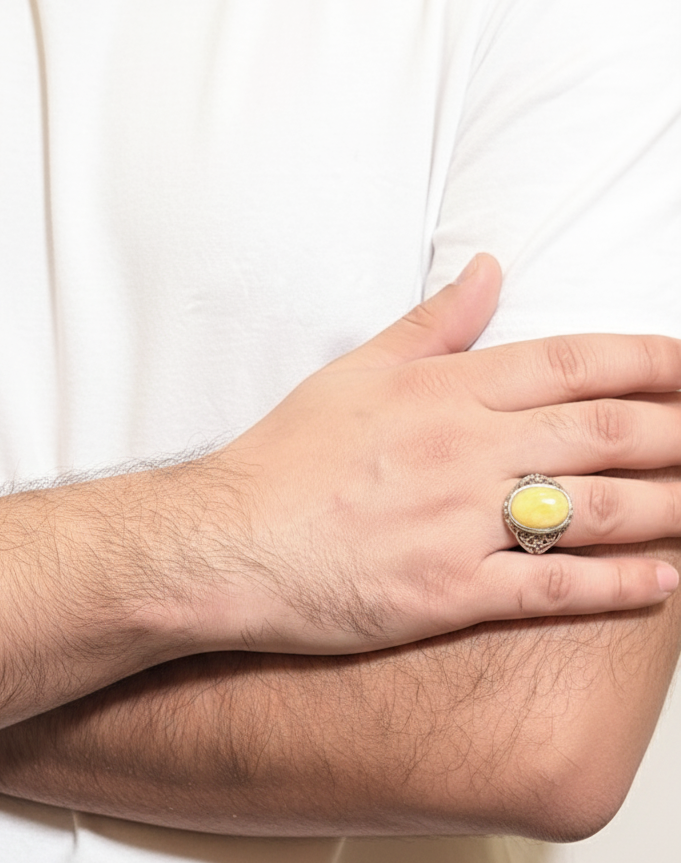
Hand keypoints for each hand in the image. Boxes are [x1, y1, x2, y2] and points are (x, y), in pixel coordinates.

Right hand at [188, 253, 680, 653]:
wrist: (226, 544)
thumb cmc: (284, 461)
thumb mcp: (356, 371)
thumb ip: (434, 323)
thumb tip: (488, 270)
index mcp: (448, 390)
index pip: (578, 364)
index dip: (655, 363)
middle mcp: (469, 449)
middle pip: (608, 432)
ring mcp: (464, 523)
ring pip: (599, 509)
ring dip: (672, 506)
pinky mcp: (452, 592)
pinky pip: (556, 588)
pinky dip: (619, 585)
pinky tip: (665, 582)